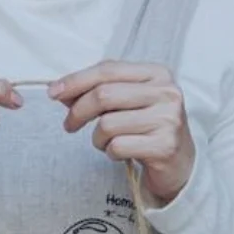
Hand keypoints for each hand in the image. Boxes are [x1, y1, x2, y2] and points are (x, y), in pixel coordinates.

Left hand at [51, 62, 194, 203]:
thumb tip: (60, 91)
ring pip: (107, 124)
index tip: (53, 93)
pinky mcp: (164, 146)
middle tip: (69, 125)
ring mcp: (168, 119)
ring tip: (107, 142)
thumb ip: (98, 91)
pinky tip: (122, 153)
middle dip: (78, 112)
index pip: (108, 70)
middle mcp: (166, 92)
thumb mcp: (126, 102)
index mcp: (157, 73)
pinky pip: (117, 146)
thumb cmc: (146, 128)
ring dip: (97, 138)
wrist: (180, 163)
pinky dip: (110, 152)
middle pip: (104, 95)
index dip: (76, 80)